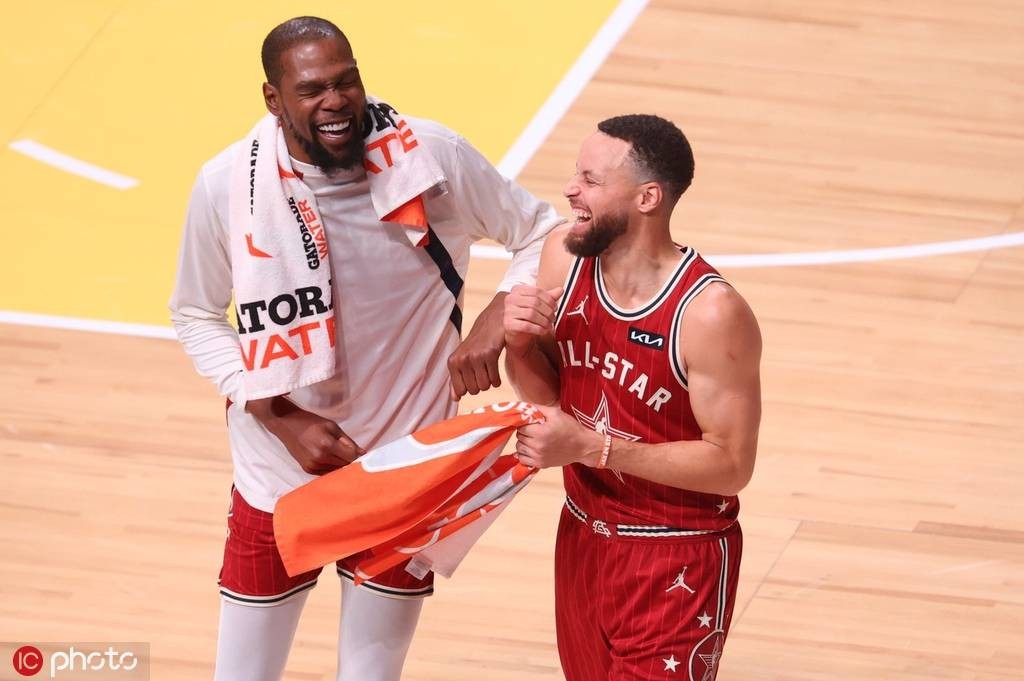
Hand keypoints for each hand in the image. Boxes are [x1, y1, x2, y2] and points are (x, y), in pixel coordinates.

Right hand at [246, 397, 364, 474]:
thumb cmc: (311, 422)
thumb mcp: (332, 426)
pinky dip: (332, 467)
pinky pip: (327, 472)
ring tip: (342, 456)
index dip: (359, 456)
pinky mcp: (307, 470)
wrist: (286, 424)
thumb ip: (348, 441)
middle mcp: (319, 458)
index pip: (351, 457)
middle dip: (352, 461)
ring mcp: (312, 466)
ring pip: (336, 471)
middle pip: (345, 465)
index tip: (365, 454)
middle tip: (355, 455)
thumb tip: (363, 453)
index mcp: (326, 445)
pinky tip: (332, 460)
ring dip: (342, 465)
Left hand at [448, 293, 505, 399]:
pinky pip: (494, 380)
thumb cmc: (477, 345)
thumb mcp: (462, 360)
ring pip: (484, 386)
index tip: (473, 377)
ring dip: (489, 382)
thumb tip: (455, 398)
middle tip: (482, 371)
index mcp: (452, 362)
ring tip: (488, 369)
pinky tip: (495, 370)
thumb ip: (456, 380)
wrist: (492, 323)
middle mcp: (462, 359)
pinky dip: (497, 380)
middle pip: (473, 391)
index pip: (460, 391)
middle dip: (480, 385)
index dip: (469, 388)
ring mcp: (476, 357)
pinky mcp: (490, 354)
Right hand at [503, 285, 562, 356]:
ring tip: (549, 325)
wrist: (518, 334)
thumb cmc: (528, 317)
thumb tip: (560, 290)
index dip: (549, 300)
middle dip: (548, 311)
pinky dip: (538, 329)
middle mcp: (510, 298)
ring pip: (531, 314)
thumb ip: (549, 297)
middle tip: (553, 318)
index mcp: (517, 290)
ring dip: (544, 321)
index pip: (537, 291)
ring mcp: (508, 311)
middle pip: (535, 302)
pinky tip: (543, 331)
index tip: (555, 308)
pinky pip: (526, 326)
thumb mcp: (540, 305)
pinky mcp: (508, 324)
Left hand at [514, 403, 603, 468]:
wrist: (583, 446)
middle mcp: (538, 446)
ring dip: (523, 442)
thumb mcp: (556, 413)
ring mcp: (539, 457)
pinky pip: (523, 459)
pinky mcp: (541, 464)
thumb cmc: (571, 428)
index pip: (520, 427)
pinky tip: (532, 448)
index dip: (524, 423)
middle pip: (519, 437)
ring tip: (533, 439)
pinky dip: (524, 453)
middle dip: (524, 432)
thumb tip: (523, 407)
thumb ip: (538, 409)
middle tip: (534, 430)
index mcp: (541, 432)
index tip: (531, 423)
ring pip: (519, 448)